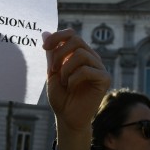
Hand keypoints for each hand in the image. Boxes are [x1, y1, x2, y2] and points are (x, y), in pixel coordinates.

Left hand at [43, 29, 109, 149]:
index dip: (57, 36)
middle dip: (59, 54)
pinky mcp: (104, 79)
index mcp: (80, 54)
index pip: (72, 34)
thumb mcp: (52, 72)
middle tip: (52, 70)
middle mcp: (92, 58)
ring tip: (63, 81)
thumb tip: (45, 32)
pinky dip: (73, 78)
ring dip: (65, 68)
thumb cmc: (61, 97)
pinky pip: (87, 70)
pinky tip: (71, 87)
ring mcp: (99, 67)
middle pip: (76, 40)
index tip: (44, 47)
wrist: (67, 117)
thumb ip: (51, 53)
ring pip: (81, 54)